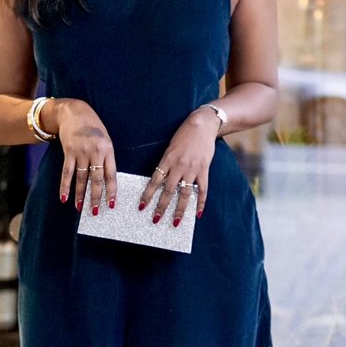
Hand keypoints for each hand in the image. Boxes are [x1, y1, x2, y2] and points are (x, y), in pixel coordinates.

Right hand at [54, 100, 117, 213]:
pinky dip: (65, 186)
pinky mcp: (68, 152)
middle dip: (95, 197)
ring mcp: (81, 152)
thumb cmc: (93, 127)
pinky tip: (64, 197)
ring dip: (80, 195)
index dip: (111, 191)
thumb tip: (106, 180)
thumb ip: (106, 157)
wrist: (74, 112)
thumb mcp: (105, 139)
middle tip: (95, 212)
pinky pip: (67, 172)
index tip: (111, 204)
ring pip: (81, 178)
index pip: (111, 174)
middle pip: (96, 179)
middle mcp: (95, 152)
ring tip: (80, 208)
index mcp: (108, 150)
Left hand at [138, 108, 217, 226]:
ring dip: (179, 210)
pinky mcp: (204, 170)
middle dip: (161, 207)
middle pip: (168, 191)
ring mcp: (192, 169)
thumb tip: (160, 180)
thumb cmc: (184, 134)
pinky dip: (200, 203)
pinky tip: (197, 214)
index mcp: (167, 159)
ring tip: (175, 222)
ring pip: (184, 194)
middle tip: (155, 220)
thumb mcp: (170, 147)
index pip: (154, 181)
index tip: (141, 207)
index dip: (148, 195)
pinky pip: (202, 190)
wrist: (202, 124)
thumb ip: (166, 163)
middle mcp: (178, 166)